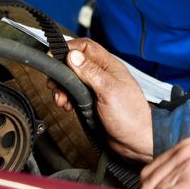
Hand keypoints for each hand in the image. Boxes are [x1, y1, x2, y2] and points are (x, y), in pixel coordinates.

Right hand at [53, 37, 153, 161]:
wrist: (136, 142)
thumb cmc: (131, 116)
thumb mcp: (109, 90)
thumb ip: (90, 72)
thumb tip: (73, 55)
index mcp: (109, 66)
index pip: (85, 47)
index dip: (68, 49)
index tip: (53, 57)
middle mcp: (102, 75)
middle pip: (75, 63)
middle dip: (61, 73)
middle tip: (55, 85)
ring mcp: (96, 88)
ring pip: (72, 80)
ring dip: (63, 88)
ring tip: (61, 99)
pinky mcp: (91, 102)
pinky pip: (74, 95)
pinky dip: (67, 98)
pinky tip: (67, 105)